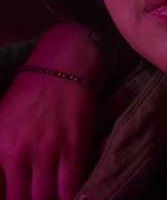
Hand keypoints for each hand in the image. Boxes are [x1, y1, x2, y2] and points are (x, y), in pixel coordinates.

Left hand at [0, 23, 107, 199]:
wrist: (65, 65)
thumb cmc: (32, 91)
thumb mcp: (1, 121)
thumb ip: (0, 154)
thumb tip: (4, 181)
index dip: (8, 199)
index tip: (18, 196)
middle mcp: (17, 152)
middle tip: (35, 197)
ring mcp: (47, 150)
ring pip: (45, 199)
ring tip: (52, 197)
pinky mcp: (74, 146)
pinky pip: (71, 186)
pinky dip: (70, 196)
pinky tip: (69, 196)